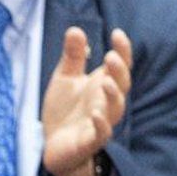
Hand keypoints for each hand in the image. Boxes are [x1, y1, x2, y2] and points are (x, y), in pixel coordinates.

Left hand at [41, 27, 130, 175]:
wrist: (54, 146)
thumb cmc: (64, 111)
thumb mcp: (65, 79)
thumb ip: (72, 57)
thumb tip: (75, 29)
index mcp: (103, 84)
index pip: (120, 65)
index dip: (123, 49)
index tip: (117, 33)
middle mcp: (107, 102)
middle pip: (122, 84)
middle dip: (119, 70)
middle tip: (110, 56)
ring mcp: (101, 121)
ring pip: (115, 108)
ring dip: (113, 95)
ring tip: (106, 81)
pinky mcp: (90, 141)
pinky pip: (101, 133)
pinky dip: (101, 124)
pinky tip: (95, 114)